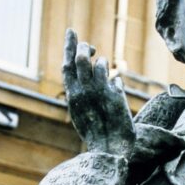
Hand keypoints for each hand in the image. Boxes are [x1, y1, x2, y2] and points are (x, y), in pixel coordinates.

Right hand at [62, 29, 135, 158]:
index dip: (69, 47)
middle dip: (81, 47)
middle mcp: (81, 94)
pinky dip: (110, 73)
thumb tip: (117, 81)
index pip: (67, 67)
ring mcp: (95, 94)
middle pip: (77, 60)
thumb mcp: (96, 113)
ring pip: (93, 64)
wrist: (110, 152)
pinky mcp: (111, 97)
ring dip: (98, 60)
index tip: (72, 32)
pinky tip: (114, 79)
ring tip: (101, 63)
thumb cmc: (103, 136)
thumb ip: (103, 95)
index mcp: (73, 98)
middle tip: (89, 45)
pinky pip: (109, 76)